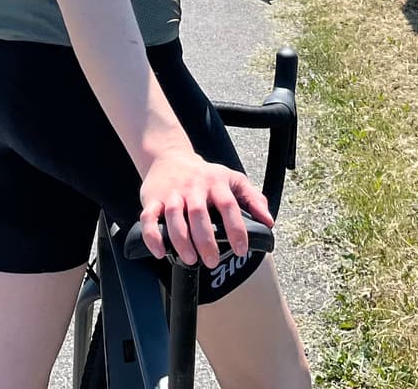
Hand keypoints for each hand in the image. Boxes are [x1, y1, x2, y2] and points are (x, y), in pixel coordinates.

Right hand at [138, 150, 272, 267]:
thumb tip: (269, 222)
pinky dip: (152, 236)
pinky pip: (148, 218)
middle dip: (206, 240)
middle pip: (199, 213)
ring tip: (190, 259)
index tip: (241, 250)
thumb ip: (252, 199)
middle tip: (212, 261)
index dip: (236, 229)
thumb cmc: (205, 174)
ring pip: (174, 216)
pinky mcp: (152, 199)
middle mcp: (194, 187)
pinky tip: (160, 252)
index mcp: (216, 183)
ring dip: (181, 240)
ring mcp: (172, 193)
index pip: (229, 205)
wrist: (169, 156)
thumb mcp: (232, 179)